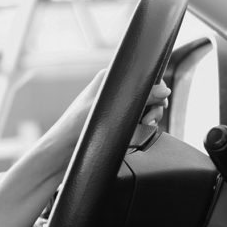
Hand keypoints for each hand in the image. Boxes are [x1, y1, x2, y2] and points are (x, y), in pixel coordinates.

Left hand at [45, 70, 171, 156]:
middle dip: (154, 105)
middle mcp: (112, 90)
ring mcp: (114, 107)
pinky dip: (140, 127)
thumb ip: (139, 98)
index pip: (141, 75)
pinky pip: (135, 121)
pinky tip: (137, 133)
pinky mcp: (114, 122)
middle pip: (146, 92)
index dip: (155, 86)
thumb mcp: (110, 110)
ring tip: (145, 125)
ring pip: (143, 108)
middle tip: (150, 118)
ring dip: (149, 117)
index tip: (160, 100)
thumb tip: (164, 90)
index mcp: (108, 78)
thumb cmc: (76, 127)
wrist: (61, 151)